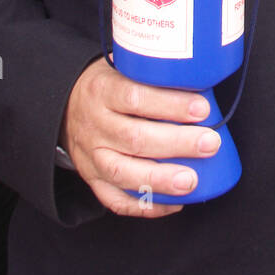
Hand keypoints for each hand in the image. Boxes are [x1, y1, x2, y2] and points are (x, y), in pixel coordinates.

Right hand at [60, 58, 220, 216]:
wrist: (65, 106)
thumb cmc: (109, 86)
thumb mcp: (122, 68)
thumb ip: (153, 73)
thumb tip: (202, 74)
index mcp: (102, 91)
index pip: (135, 97)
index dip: (170, 105)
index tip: (202, 109)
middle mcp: (95, 124)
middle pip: (134, 138)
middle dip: (177, 143)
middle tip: (209, 144)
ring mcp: (91, 156)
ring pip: (123, 172)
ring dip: (160, 179)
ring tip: (190, 181)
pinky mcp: (92, 179)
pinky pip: (115, 200)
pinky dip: (145, 206)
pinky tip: (173, 204)